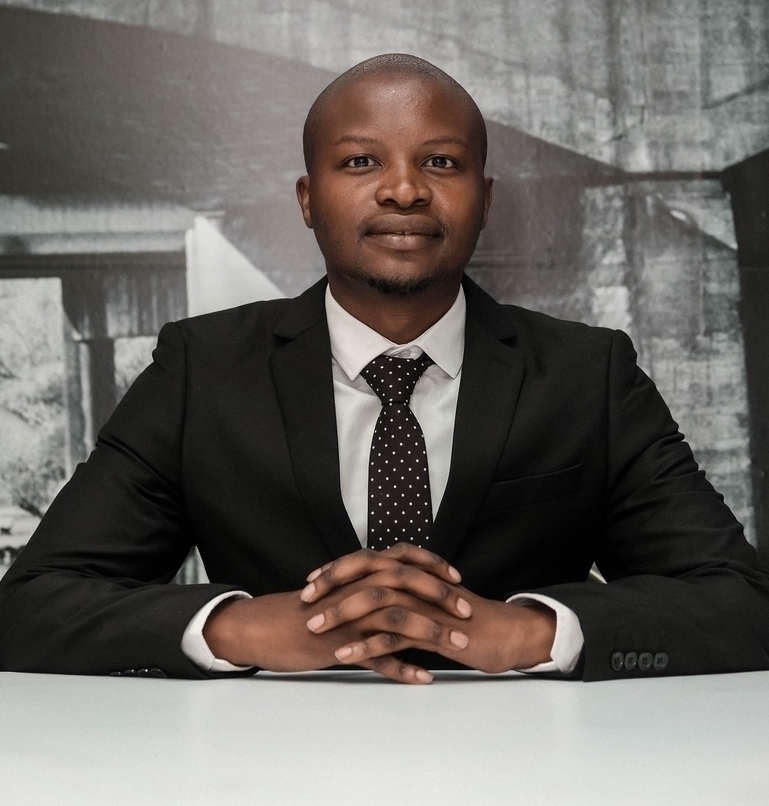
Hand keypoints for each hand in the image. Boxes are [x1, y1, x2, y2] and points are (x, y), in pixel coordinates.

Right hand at [202, 545, 466, 683]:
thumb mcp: (339, 591)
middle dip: (441, 597)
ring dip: (431, 632)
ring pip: (397, 618)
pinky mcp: (341, 644)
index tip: (457, 578)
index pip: (403, 559)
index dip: (432, 566)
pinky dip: (402, 668)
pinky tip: (423, 678)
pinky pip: (377, 657)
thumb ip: (366, 587)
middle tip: (467, 612)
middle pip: (407, 584)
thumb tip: (396, 590)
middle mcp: (357, 588)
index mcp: (358, 572)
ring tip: (457, 646)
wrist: (266, 627)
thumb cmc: (305, 610)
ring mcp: (350, 616)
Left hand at [303, 543, 556, 675]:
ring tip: (316, 628)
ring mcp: (423, 604)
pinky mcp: (432, 630)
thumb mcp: (427, 600)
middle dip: (332, 587)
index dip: (337, 569)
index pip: (367, 561)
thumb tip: (367, 596)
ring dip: (342, 615)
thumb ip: (401, 593)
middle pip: (366, 574)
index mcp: (412, 571)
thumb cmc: (462, 619)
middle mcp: (415, 581)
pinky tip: (345, 656)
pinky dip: (367, 646)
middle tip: (304, 601)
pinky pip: (393, 636)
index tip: (311, 582)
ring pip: (375, 602)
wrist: (501, 633)